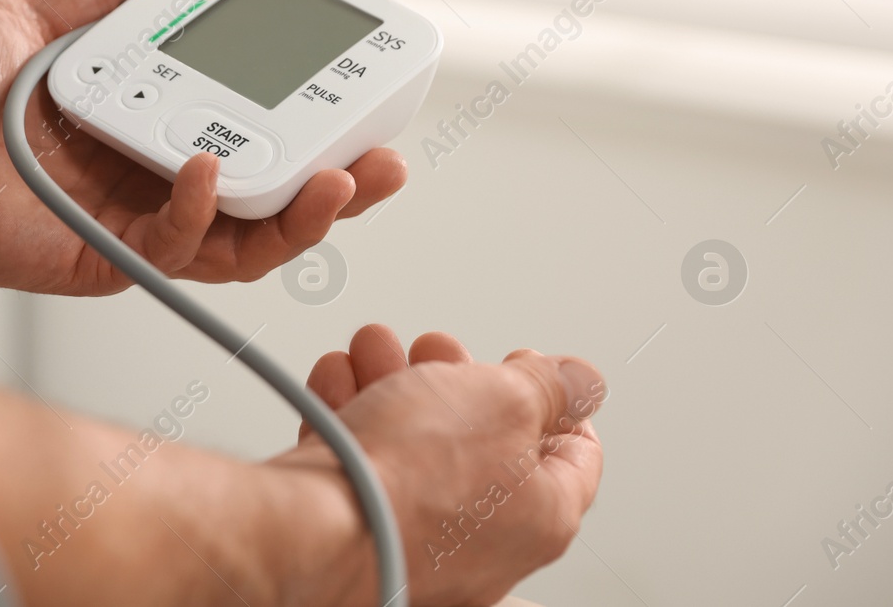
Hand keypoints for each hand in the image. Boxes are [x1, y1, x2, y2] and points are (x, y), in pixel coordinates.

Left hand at [0, 0, 406, 294]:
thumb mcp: (26, 22)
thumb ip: (87, 0)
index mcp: (145, 135)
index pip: (246, 137)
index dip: (304, 127)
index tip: (356, 97)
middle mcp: (151, 188)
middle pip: (267, 202)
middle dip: (337, 186)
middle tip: (386, 158)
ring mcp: (133, 229)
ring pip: (242, 241)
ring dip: (300, 214)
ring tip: (344, 179)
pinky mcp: (104, 260)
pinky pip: (171, 245)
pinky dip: (200, 210)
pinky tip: (208, 165)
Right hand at [274, 325, 605, 606]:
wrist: (311, 524)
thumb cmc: (409, 477)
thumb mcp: (504, 398)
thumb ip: (551, 383)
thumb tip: (581, 381)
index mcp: (543, 516)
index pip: (575, 451)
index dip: (554, 397)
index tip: (527, 367)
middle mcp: (486, 543)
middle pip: (483, 439)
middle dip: (453, 376)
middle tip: (435, 350)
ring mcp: (420, 541)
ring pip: (416, 445)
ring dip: (394, 382)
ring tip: (373, 349)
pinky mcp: (361, 532)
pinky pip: (364, 465)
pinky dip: (352, 415)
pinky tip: (340, 381)